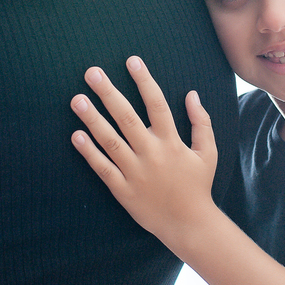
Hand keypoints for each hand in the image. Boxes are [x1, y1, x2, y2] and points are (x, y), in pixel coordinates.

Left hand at [70, 56, 218, 242]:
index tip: (132, 60)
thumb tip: (192, 93)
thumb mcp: (207, 152)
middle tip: (92, 72)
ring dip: (92, 119)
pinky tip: (76, 135)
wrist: (188, 224)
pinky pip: (103, 168)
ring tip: (76, 99)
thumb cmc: (198, 185)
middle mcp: (152, 154)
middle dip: (108, 93)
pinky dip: (89, 152)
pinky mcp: (123, 190)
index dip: (144, 81)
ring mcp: (135, 172)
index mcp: (172, 142)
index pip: (157, 104)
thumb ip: (201, 122)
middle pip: (127, 118)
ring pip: (110, 141)